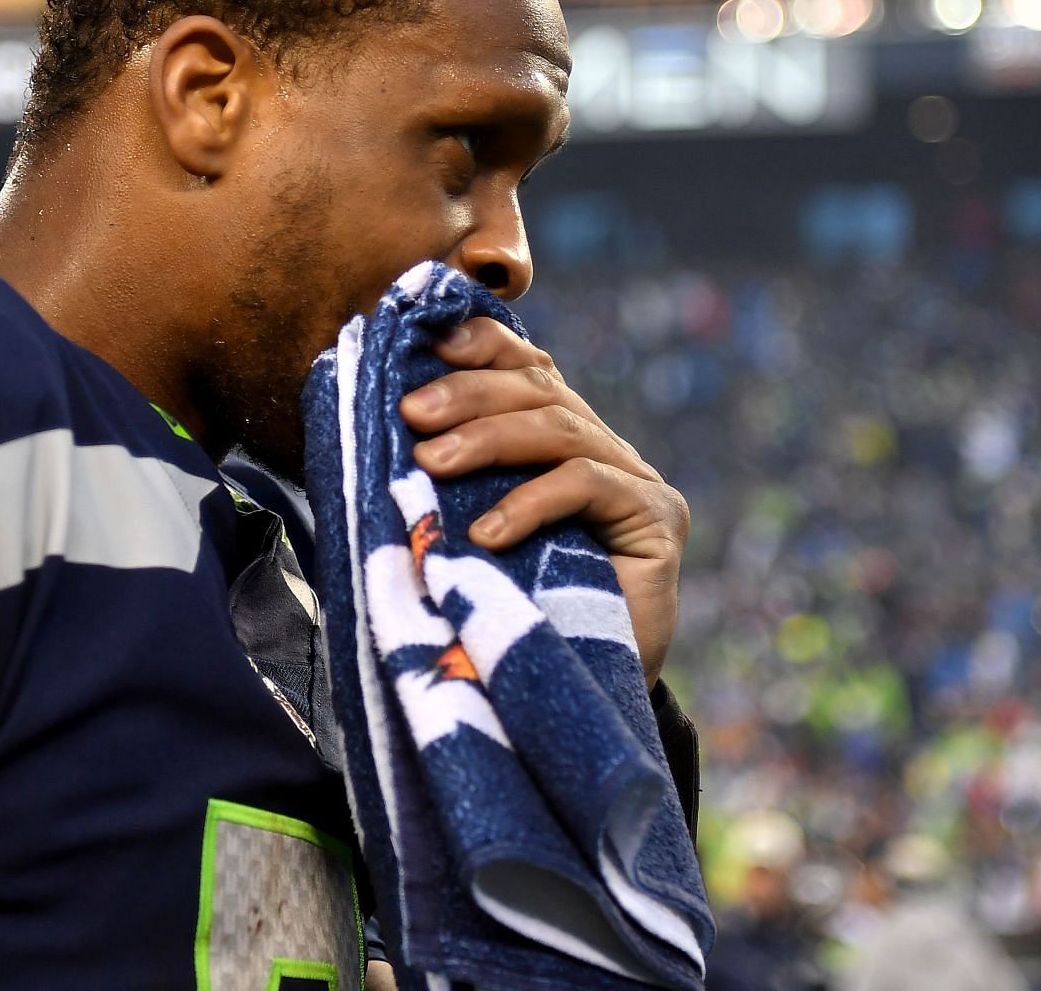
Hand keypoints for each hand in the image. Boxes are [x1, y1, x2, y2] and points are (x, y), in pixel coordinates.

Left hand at [399, 317, 687, 687]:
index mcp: (560, 440)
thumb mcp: (466, 532)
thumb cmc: (507, 611)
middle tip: (410, 414)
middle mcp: (606, 449)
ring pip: (560, 429)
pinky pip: (589, 485)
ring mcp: (639, 482)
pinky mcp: (660, 520)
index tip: (423, 345)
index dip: (482, 344)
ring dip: (488, 439)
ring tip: (430, 464)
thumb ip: (446, 480)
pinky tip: (486, 534)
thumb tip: (380, 425)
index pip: (527, 368)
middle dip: (468, 394)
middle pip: (539, 390)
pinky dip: (531, 502)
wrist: (574, 697)